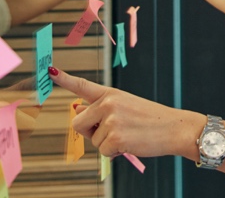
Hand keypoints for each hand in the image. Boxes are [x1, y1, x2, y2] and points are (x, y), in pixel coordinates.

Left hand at [50, 66, 197, 157]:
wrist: (175, 128)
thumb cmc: (151, 120)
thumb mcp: (126, 107)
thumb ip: (101, 109)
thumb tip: (78, 110)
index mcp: (111, 94)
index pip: (83, 85)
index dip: (64, 79)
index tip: (50, 71)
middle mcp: (108, 103)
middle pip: (77, 123)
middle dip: (88, 132)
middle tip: (109, 133)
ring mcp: (112, 120)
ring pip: (92, 140)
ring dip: (107, 143)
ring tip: (129, 136)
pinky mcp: (116, 137)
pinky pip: (103, 152)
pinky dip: (115, 153)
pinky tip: (131, 144)